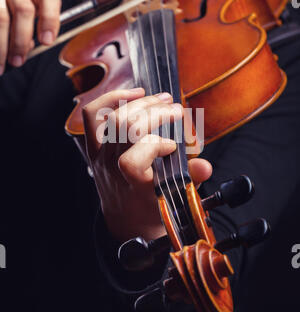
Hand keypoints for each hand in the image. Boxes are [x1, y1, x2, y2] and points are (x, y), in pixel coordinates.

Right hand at [0, 0, 60, 73]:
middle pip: (24, 10)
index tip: (46, 42)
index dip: (50, 18)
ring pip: (2, 17)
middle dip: (21, 40)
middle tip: (18, 62)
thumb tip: (26, 49)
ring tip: (1, 66)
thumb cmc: (13, 26)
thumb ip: (30, 38)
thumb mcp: (26, 29)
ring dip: (2, 46)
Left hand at [82, 88, 211, 241]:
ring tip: (161, 99)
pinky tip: (134, 93)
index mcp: (130, 184)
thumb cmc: (151, 207)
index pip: (131, 161)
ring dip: (140, 103)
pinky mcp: (94, 146)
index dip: (154, 146)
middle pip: (126, 129)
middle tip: (175, 109)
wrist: (125, 218)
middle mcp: (111, 168)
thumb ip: (190, 180)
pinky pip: (93, 116)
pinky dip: (111, 99)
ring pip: (113, 118)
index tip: (172, 147)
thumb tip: (204, 165)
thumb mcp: (174, 198)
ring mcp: (99, 156)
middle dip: (155, 113)